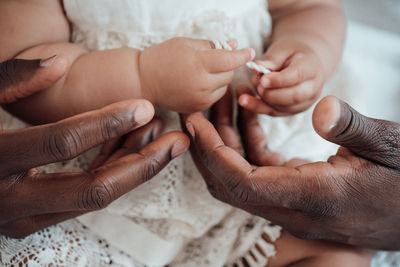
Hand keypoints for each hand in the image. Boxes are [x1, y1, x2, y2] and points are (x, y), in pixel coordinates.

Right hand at [0, 57, 189, 237]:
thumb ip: (10, 79)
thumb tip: (58, 61)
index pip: (61, 143)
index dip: (106, 123)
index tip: (144, 106)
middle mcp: (12, 201)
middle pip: (94, 189)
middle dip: (143, 165)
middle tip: (178, 140)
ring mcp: (27, 217)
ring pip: (96, 196)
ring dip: (134, 167)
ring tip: (164, 136)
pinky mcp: (37, 219)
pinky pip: (86, 195)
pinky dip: (113, 172)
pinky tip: (136, 146)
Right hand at [139, 37, 254, 112]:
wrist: (143, 81)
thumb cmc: (162, 57)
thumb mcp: (186, 43)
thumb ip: (212, 44)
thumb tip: (233, 45)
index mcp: (198, 64)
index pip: (231, 59)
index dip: (242, 55)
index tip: (249, 51)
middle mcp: (202, 84)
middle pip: (230, 74)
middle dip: (227, 65)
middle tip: (216, 58)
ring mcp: (200, 99)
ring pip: (224, 86)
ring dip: (221, 77)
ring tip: (204, 71)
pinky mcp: (197, 108)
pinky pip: (215, 96)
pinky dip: (213, 88)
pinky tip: (200, 82)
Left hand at [185, 89, 399, 249]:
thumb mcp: (388, 146)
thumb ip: (353, 127)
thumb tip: (321, 108)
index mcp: (313, 195)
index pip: (243, 182)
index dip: (214, 154)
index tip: (196, 124)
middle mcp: (295, 207)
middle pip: (231, 184)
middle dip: (208, 148)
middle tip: (195, 112)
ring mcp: (294, 204)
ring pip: (242, 178)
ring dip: (227, 144)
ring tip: (221, 107)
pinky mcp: (297, 195)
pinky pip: (261, 174)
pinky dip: (249, 147)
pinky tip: (250, 120)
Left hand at [238, 40, 323, 115]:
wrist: (303, 63)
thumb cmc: (292, 53)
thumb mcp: (283, 49)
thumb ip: (271, 59)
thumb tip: (256, 66)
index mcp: (312, 68)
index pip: (297, 76)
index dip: (279, 80)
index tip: (263, 79)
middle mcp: (312, 88)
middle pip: (293, 96)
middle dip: (271, 93)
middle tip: (257, 84)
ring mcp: (304, 102)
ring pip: (283, 108)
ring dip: (263, 100)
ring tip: (253, 87)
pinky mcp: (292, 110)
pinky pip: (275, 112)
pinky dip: (258, 107)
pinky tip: (245, 101)